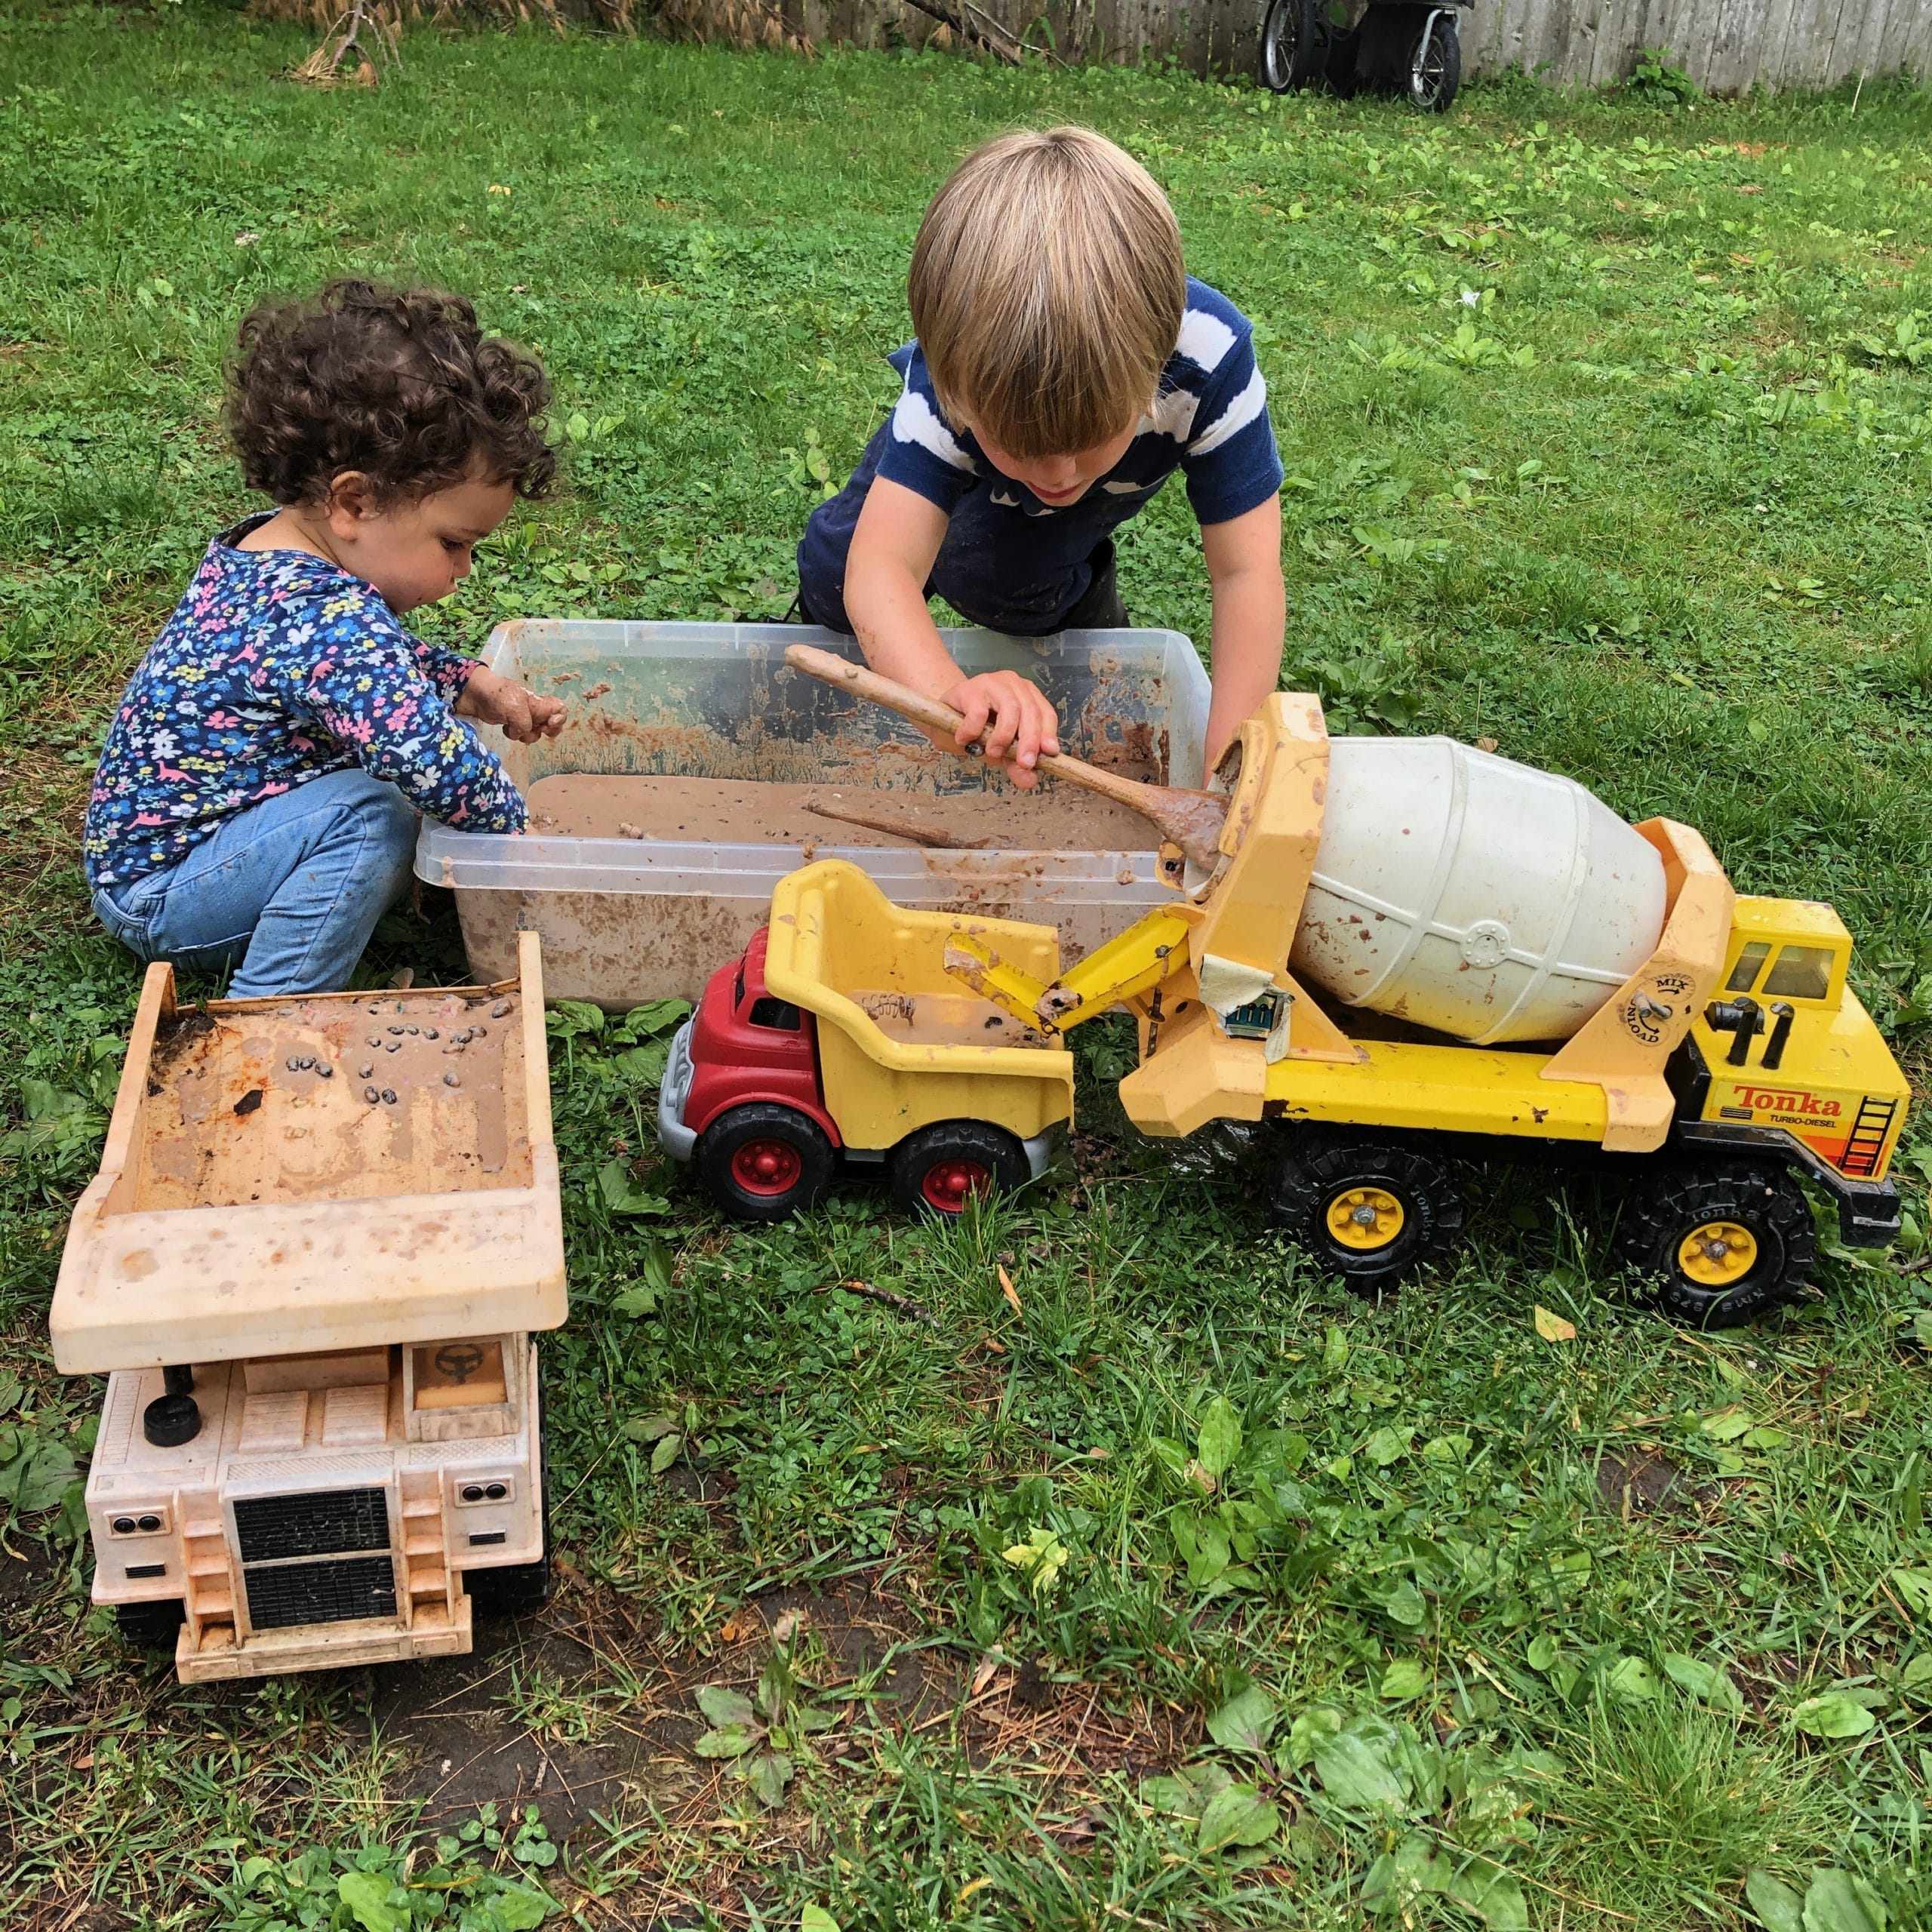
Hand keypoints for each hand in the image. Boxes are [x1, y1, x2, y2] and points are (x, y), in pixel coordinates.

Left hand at [457, 666, 567, 743]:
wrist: (477, 696)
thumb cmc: (498, 696)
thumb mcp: (515, 709)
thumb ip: (525, 724)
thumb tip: (523, 732)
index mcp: (539, 703)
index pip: (561, 710)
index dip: (559, 719)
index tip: (548, 723)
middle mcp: (535, 711)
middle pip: (552, 726)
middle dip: (545, 732)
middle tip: (536, 729)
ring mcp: (525, 718)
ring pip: (536, 733)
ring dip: (526, 735)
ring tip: (514, 728)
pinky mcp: (514, 725)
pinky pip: (522, 735)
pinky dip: (515, 735)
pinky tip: (506, 728)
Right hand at [941, 671, 1060, 789]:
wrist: (943, 718)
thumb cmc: (977, 730)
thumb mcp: (1001, 750)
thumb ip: (1015, 764)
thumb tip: (1030, 780)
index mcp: (1027, 696)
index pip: (1045, 713)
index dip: (1048, 733)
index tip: (1048, 753)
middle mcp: (1013, 685)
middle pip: (1030, 711)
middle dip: (1029, 740)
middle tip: (1024, 763)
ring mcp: (991, 683)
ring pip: (1010, 708)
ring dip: (1003, 736)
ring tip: (991, 752)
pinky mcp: (969, 688)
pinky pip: (978, 712)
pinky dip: (973, 731)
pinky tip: (965, 740)